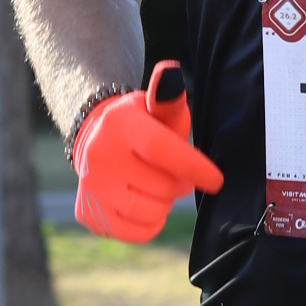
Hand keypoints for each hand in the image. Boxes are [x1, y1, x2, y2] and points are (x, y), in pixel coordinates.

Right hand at [71, 63, 222, 241]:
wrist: (97, 141)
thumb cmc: (141, 124)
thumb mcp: (155, 106)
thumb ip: (168, 97)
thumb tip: (170, 73)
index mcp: (119, 125)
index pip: (160, 149)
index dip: (193, 166)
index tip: (216, 180)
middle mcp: (99, 156)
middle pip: (163, 187)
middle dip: (179, 182)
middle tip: (172, 171)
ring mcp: (91, 188)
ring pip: (152, 212)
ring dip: (164, 203)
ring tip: (155, 184)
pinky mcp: (88, 214)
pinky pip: (138, 232)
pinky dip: (150, 222)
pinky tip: (143, 202)